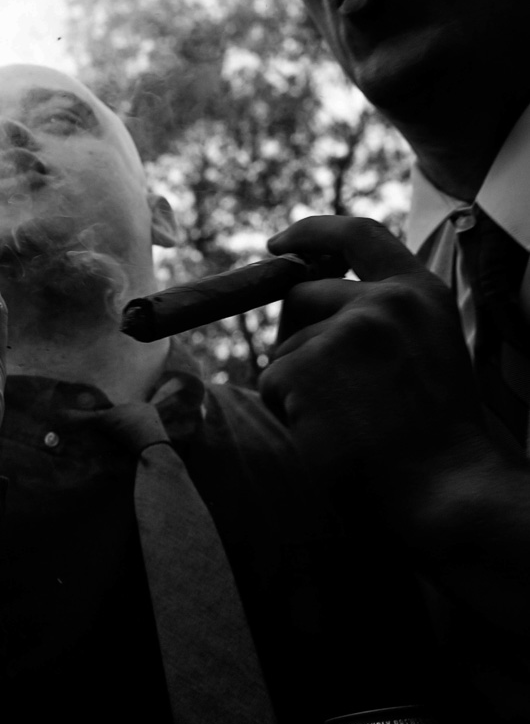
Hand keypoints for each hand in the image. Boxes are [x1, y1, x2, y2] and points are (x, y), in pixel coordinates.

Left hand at [258, 215, 498, 519]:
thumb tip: (304, 305)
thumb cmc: (436, 437)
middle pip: (301, 296)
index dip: (312, 232)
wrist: (450, 491)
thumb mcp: (423, 353)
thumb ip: (380, 321)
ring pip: (284, 349)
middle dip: (297, 336)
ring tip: (352, 423)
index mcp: (420, 294)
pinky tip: (333, 435)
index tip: (280, 242)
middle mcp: (383, 302)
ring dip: (299, 386)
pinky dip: (290, 413)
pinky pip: (272, 385)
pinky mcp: (305, 367)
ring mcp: (343, 331)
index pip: (359, 235)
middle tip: (330, 391)